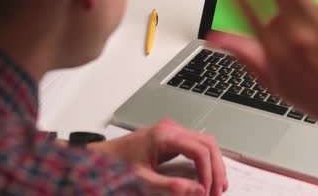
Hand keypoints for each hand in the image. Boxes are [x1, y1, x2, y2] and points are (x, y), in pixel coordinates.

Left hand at [89, 120, 227, 195]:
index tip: (207, 191)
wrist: (99, 157)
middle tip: (218, 191)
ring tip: (217, 186)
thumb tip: (197, 191)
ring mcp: (173, 131)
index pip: (199, 150)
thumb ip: (171, 186)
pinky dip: (205, 161)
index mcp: (165, 135)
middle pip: (208, 144)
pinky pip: (197, 146)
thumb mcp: (143, 180)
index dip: (208, 172)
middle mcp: (172, 129)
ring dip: (214, 164)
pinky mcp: (172, 138)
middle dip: (216, 169)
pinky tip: (208, 176)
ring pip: (206, 144)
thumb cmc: (116, 164)